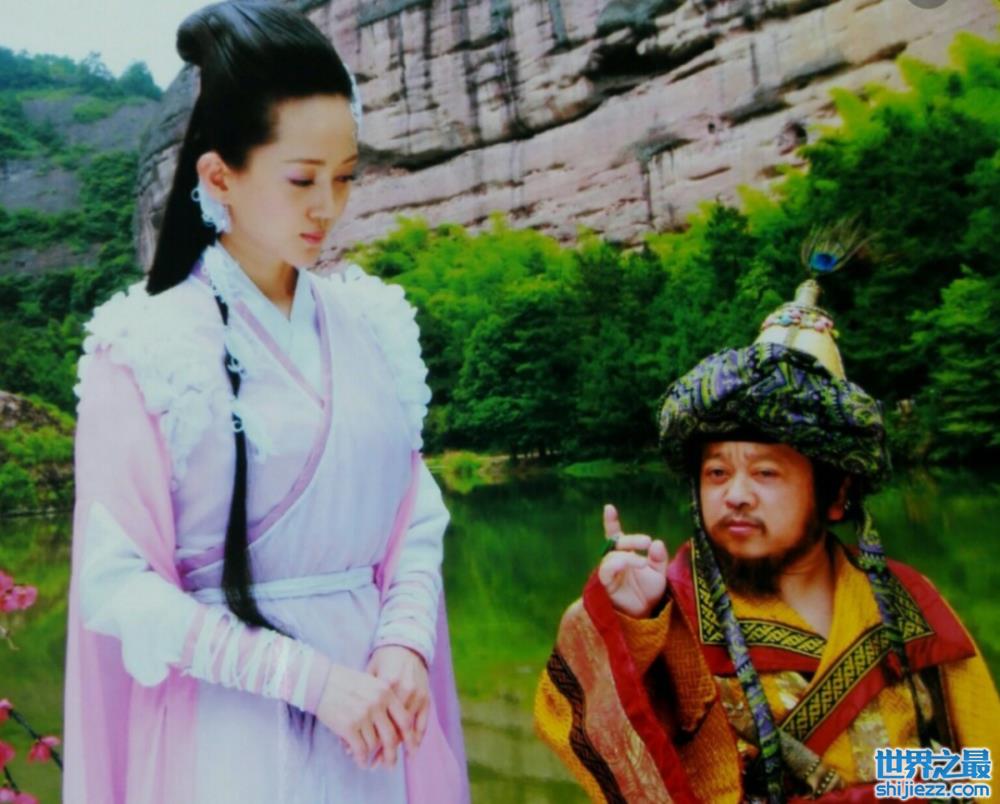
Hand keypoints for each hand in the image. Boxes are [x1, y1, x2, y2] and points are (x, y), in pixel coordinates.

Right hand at [315, 663, 408, 768]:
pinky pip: (360, 749)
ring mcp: (363, 715)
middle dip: (392, 755)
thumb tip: (397, 727)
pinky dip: (361, 759)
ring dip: (372, 756)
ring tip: (370, 761)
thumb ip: (385, 701)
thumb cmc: (345, 683)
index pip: (404, 719)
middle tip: (391, 765)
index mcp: (386, 691)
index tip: (409, 747)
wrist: (320, 681)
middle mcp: (377, 703)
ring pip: (374, 744)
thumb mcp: (370, 684)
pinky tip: (361, 762)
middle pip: (392, 736)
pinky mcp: (349, 726)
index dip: (408, 736)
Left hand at [367, 645, 429, 756]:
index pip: (377, 720)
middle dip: (383, 749)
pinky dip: (418, 737)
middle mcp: (403, 690)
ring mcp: (417, 694)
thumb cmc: (382, 661)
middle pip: (392, 727)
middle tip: (374, 765)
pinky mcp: (427, 696)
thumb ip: (361, 700)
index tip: (361, 755)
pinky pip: (423, 721)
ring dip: (399, 747)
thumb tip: (347, 729)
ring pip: (407, 728)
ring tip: (389, 762)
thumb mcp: (368, 675)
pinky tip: (411, 750)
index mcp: (386, 685)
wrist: (405, 645)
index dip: (369, 739)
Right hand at [598, 503, 668, 617]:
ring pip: (612, 556)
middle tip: (647, 543)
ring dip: (627, 556)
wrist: (647, 614)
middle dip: (631, 540)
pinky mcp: (607, 584)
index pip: (616, 536)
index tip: (609, 508)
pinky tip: (626, 563)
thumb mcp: (659, 573)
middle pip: (616, 544)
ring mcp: (610, 572)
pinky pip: (605, 571)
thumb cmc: (650, 592)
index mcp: (626, 554)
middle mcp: (616, 561)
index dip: (611, 522)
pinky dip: (614, 565)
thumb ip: (659, 558)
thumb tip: (657, 543)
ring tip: (643, 563)